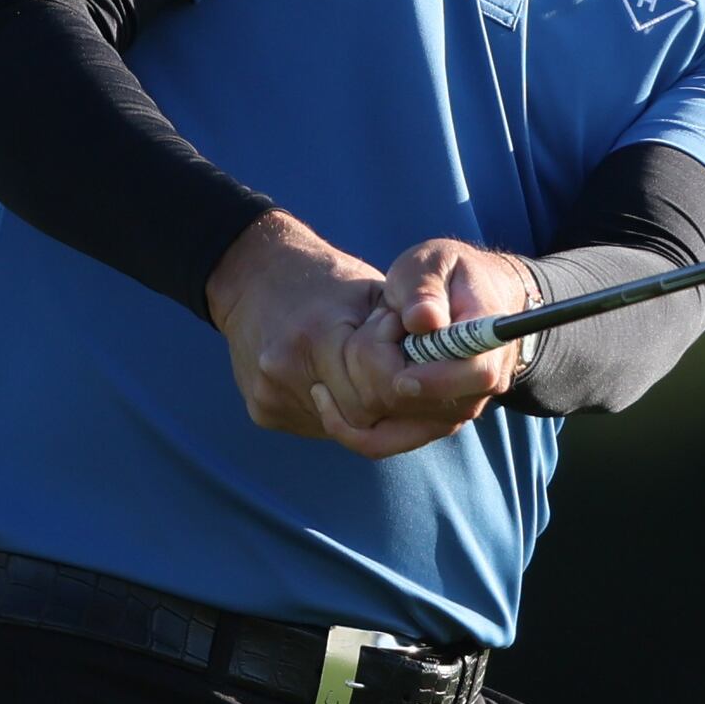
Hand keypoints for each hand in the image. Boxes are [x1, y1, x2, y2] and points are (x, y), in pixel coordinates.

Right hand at [205, 212, 408, 450]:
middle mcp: (287, 371)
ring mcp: (270, 396)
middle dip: (392, 403)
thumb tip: (452, 372)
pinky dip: (338, 410)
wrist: (253, 275)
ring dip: (367, 411)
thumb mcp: (374, 293)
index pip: (383, 390)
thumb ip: (408, 334)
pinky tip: (337, 380)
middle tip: (404, 377)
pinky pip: (319, 425)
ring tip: (369, 375)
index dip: (410, 384)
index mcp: (318, 336)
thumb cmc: (326, 278)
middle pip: (364, 420)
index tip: (415, 366)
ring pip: (344, 428)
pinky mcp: (262, 411)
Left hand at [365, 237, 546, 430]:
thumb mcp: (433, 261)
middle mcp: (479, 386)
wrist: (467, 299)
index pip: (476, 373)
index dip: (437, 379)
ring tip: (356, 344)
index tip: (400, 374)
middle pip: (434, 408)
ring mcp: (454, 410)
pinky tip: (321, 398)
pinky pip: (383, 441)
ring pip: (401, 427)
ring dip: (365, 390)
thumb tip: (425, 321)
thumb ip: (424, 287)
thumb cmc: (448, 274)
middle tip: (368, 330)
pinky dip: (348, 427)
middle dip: (387, 376)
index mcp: (490, 341)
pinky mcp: (426, 423)